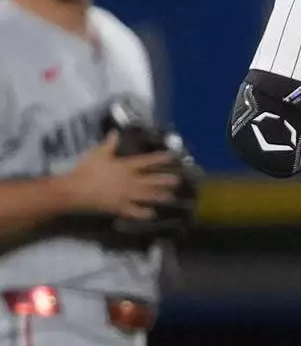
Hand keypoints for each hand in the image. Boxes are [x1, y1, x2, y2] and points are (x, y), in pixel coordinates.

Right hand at [60, 131, 181, 221]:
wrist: (76, 190)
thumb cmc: (87, 170)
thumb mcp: (98, 153)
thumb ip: (109, 143)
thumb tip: (116, 131)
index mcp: (125, 166)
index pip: (146, 161)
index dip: (160, 159)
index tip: (172, 157)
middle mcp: (130, 181)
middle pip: (151, 180)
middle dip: (165, 180)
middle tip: (178, 180)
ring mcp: (126, 196)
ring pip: (147, 196)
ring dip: (159, 196)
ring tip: (171, 197)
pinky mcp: (120, 208)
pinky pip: (134, 212)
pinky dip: (143, 213)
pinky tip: (152, 214)